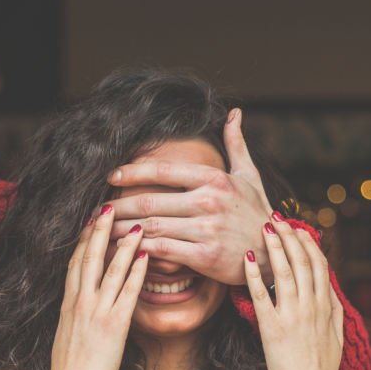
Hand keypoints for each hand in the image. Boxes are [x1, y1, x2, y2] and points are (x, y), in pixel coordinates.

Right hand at [38, 206, 147, 369]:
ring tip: (134, 223)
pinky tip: (145, 256)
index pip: (75, 265)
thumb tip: (85, 316)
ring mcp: (95, 313)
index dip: (84, 241)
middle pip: (89, 258)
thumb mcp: (69, 342)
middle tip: (108, 206)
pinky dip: (136, 272)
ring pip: (109, 270)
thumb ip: (77, 323)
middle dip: (99, 231)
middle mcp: (79, 304)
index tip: (91, 221)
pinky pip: (127, 293)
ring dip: (123, 244)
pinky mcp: (113, 326)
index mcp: (68, 307)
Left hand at [106, 109, 273, 284]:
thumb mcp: (249, 175)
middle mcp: (209, 201)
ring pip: (151, 226)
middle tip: (96, 210)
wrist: (274, 253)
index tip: (111, 176)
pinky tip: (124, 250)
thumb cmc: (257, 213)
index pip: (163, 170)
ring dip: (122, 229)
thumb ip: (237, 144)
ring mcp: (207, 229)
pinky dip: (139, 250)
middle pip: (150, 201)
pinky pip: (163, 251)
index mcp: (214, 179)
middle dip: (118, 206)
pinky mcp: (205, 256)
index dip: (132, 172)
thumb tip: (234, 113)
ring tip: (102, 231)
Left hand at [243, 216, 343, 369]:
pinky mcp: (271, 328)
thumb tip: (328, 283)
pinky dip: (254, 275)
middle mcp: (310, 306)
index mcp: (325, 305)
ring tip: (264, 228)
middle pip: (301, 262)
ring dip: (274, 247)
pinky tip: (247, 259)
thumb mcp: (337, 333)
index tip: (298, 227)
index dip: (308, 243)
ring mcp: (291, 315)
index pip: (318, 264)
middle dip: (290, 236)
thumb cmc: (321, 365)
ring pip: (284, 272)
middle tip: (277, 218)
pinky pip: (262, 295)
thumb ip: (333, 307)